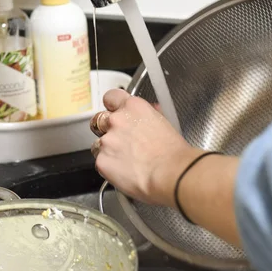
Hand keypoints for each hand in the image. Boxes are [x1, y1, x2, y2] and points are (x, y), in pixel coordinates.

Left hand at [90, 89, 200, 206]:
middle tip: (121, 141)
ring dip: (108, 150)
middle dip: (106, 129)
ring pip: (98, 143)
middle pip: (99, 120)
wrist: (171, 173)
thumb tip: (148, 113)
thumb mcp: (164, 124)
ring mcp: (107, 140)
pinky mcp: (102, 160)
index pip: (111, 97)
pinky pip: (100, 162)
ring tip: (126, 160)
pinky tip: (124, 171)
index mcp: (133, 107)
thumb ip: (148, 115)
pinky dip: (109, 167)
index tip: (114, 112)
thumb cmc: (173, 153)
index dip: (112, 106)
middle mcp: (117, 120)